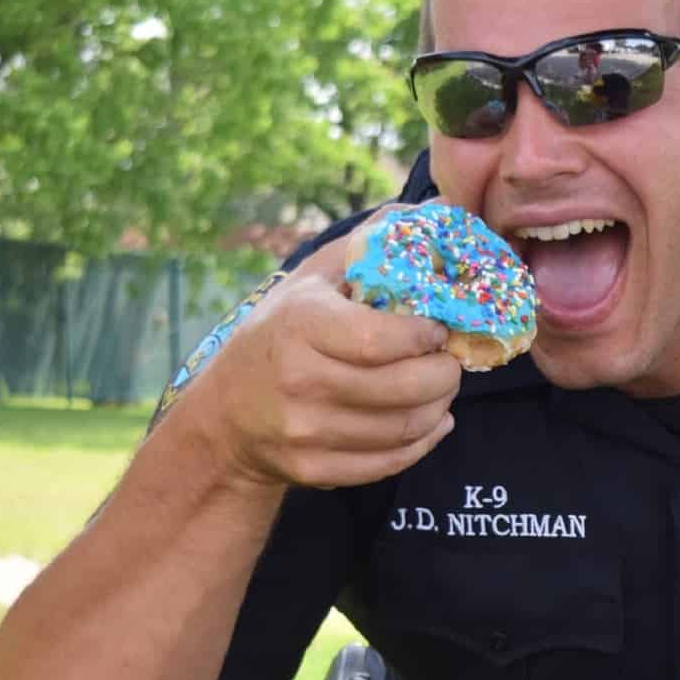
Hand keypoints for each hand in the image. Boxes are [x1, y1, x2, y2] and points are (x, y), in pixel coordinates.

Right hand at [188, 215, 462, 490]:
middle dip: (445, 374)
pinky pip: (389, 462)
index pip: (382, 340)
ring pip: (403, 428)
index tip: (440, 328)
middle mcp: (299, 381)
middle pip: (403, 389)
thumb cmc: (280, 332)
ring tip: (443, 387)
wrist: (226, 413)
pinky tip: (434, 421)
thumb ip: (373, 243)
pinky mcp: (314, 470)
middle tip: (453, 361)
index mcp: (301, 326)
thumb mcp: (313, 279)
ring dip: (440, 407)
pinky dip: (424, 442)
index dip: (426, 337)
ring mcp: (306, 432)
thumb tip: (439, 210)